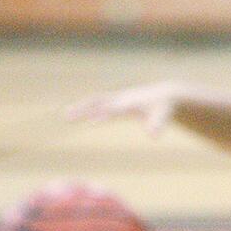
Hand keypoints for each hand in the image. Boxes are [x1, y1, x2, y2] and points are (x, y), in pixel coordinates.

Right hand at [64, 81, 181, 136]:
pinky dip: (88, 107)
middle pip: (99, 102)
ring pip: (96, 101)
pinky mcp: (116, 101)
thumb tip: (153, 136)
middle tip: (67, 116)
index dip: (104, 114)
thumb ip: (157, 124)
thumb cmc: (163, 107)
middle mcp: (121, 99)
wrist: (165, 93)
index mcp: (131, 102)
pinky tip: (77, 114)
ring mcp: (117, 99)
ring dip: (81, 107)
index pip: (115, 109)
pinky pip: (99, 103)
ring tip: (66, 115)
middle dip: (84, 108)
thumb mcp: (163, 115)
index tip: (92, 120)